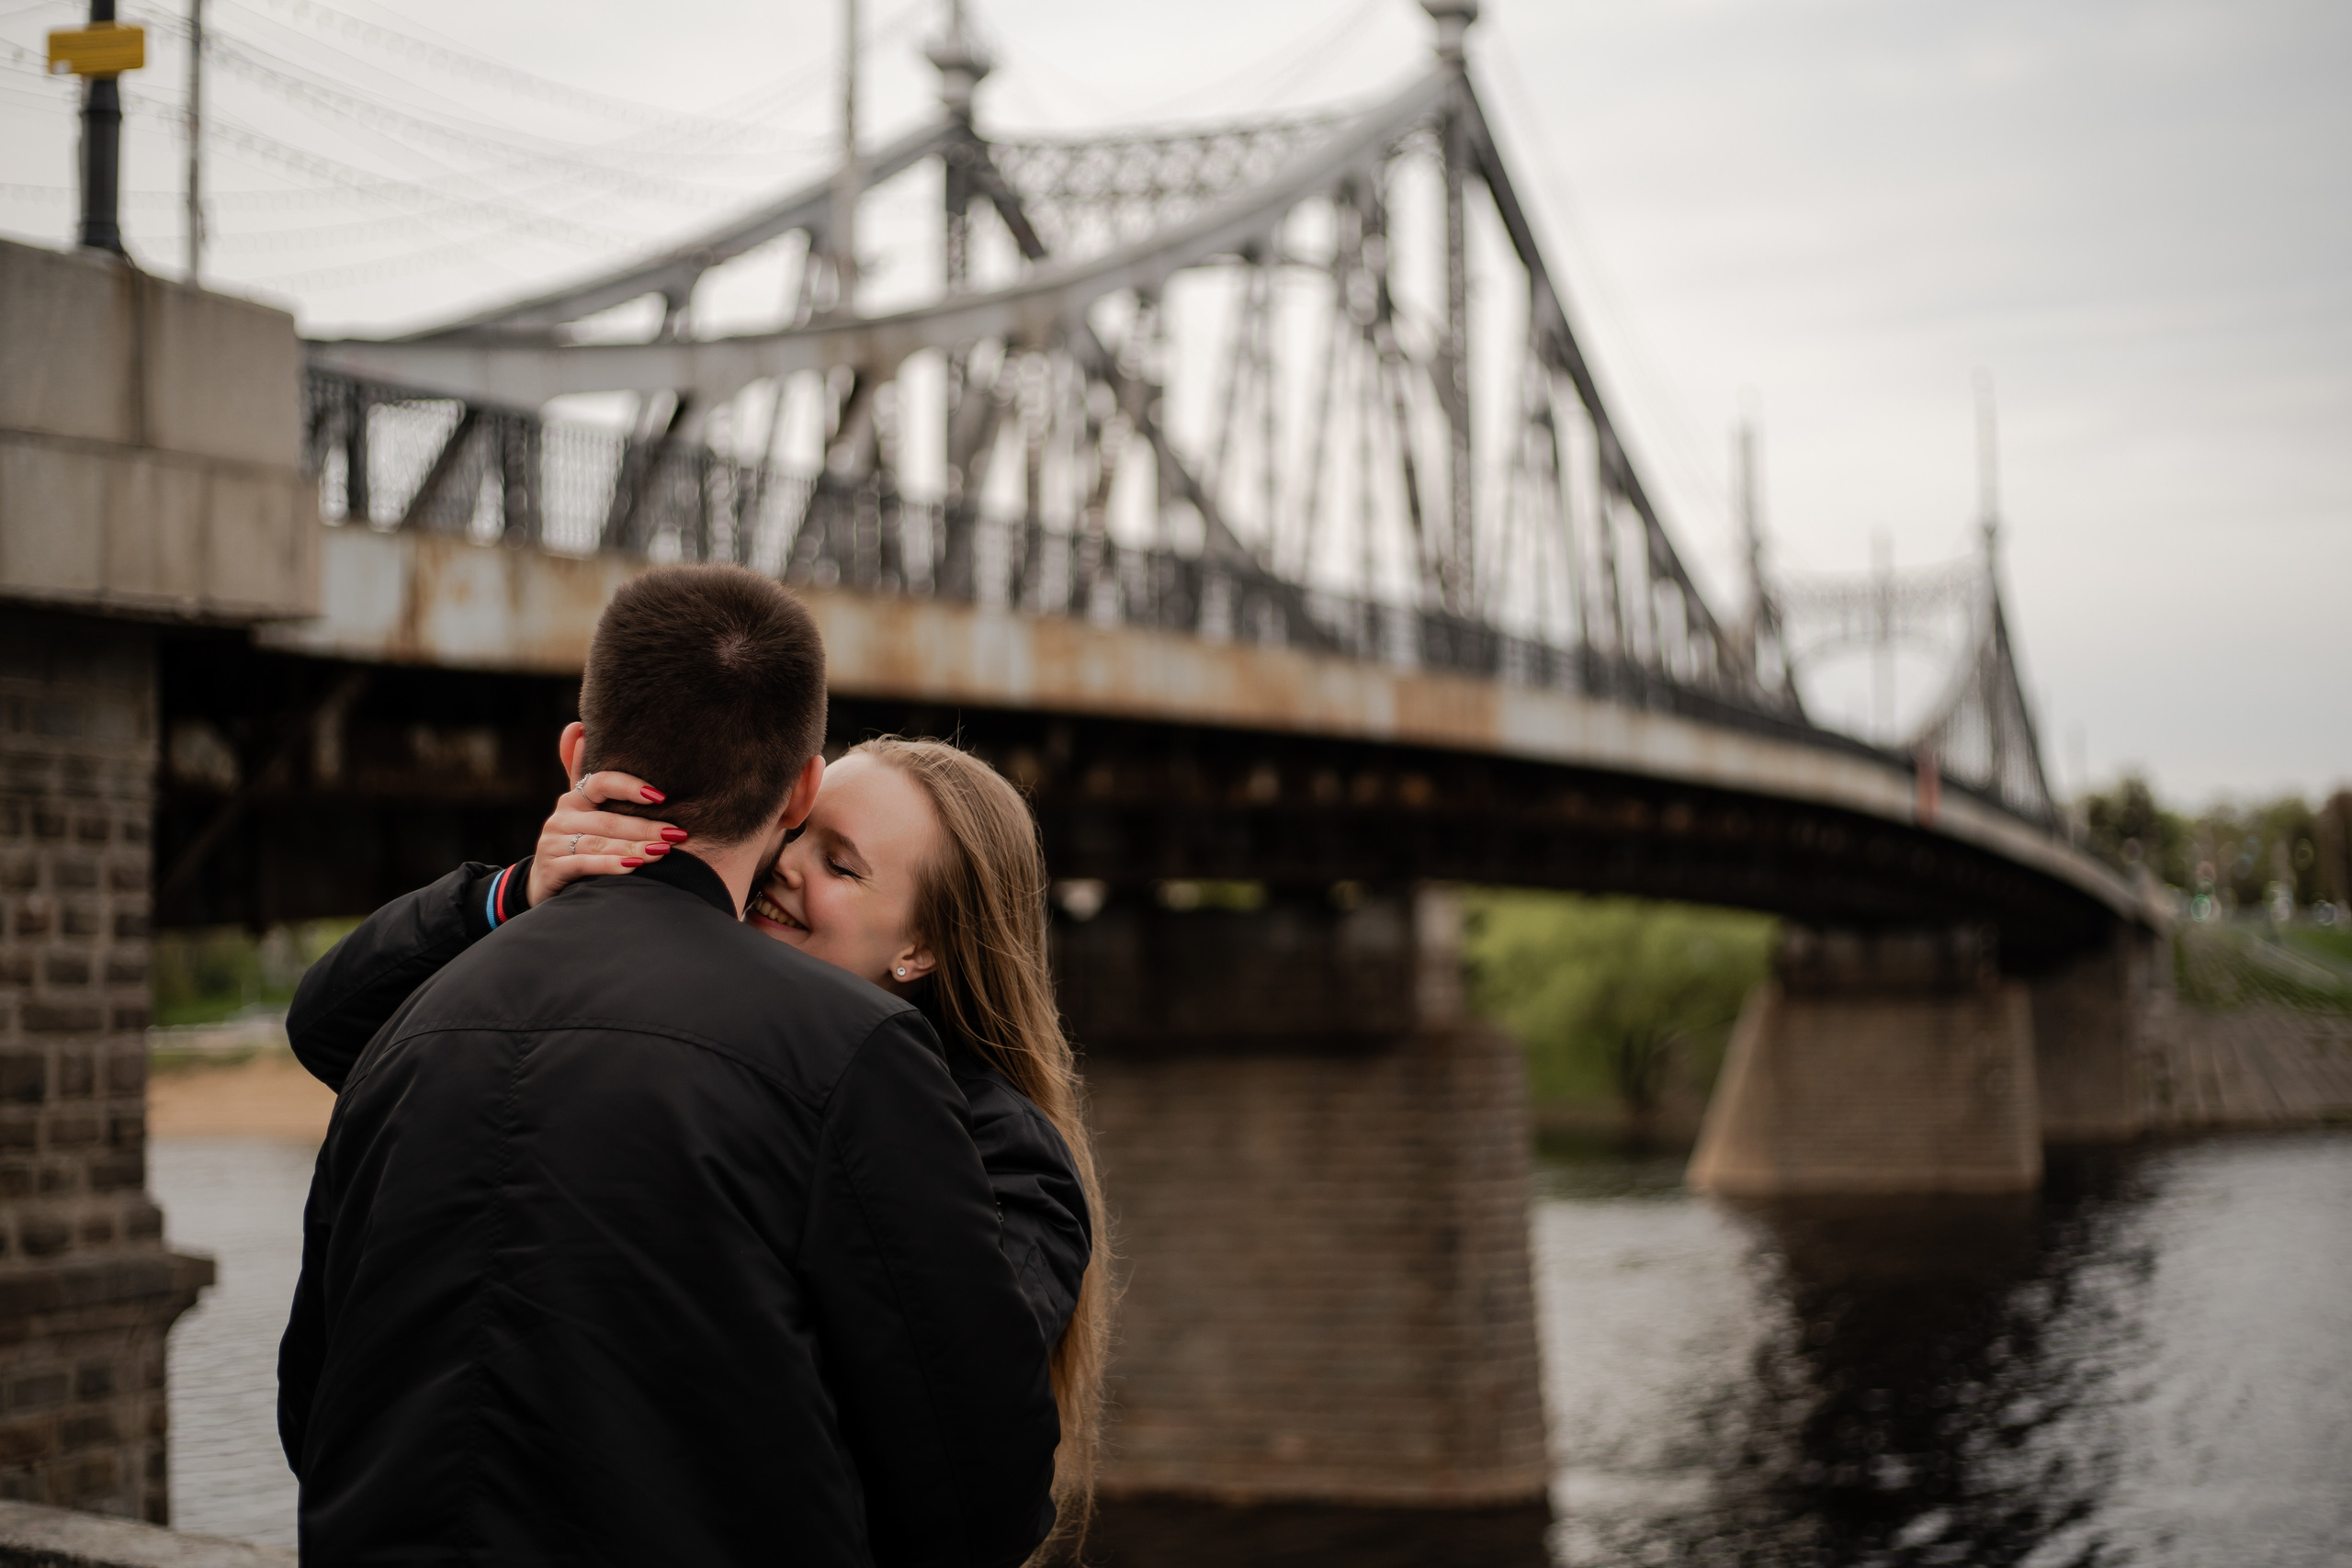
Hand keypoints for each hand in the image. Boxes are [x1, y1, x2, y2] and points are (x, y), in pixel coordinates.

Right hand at [525, 771, 684, 905]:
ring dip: (634, 847)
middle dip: (645, 827)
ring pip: (599, 843)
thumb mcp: (583, 810)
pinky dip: (611, 865)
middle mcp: (561, 816)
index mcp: (574, 798)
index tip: (660, 796)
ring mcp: (554, 842)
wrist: (547, 883)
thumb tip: (579, 727)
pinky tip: (634, 867)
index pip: (602, 783)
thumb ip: (586, 775)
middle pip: (608, 819)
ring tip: (662, 851)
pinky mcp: (552, 867)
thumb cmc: (577, 842)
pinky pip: (585, 864)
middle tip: (676, 834)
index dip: (629, 787)